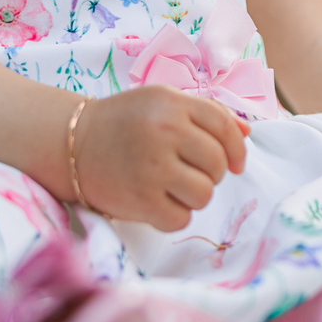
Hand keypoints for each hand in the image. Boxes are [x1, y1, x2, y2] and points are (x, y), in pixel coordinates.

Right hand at [73, 88, 248, 231]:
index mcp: (172, 103)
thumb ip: (207, 114)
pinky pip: (181, 218)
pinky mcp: (140, 199)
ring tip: (173, 187)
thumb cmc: (124, 123)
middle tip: (190, 172)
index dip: (236, 149)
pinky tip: (157, 201)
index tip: (235, 164)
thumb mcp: (162, 103)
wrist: (73, 144)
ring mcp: (152, 167)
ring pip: (204, 194)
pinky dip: (173, 215)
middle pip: (218, 164)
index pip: (224, 127)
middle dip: (212, 174)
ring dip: (194, 196)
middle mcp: (164, 131)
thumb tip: (248, 133)